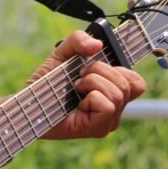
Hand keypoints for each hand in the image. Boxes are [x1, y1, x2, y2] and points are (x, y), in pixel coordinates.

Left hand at [26, 30, 145, 139]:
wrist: (30, 103)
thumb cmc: (48, 82)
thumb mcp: (62, 52)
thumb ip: (78, 40)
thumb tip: (97, 44)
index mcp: (111, 90)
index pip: (137, 82)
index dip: (126, 70)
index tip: (105, 61)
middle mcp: (114, 107)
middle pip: (127, 84)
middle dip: (100, 71)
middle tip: (80, 75)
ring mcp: (108, 121)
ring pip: (118, 94)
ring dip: (92, 83)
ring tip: (76, 87)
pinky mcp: (98, 129)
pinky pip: (107, 106)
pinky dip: (91, 97)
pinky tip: (77, 102)